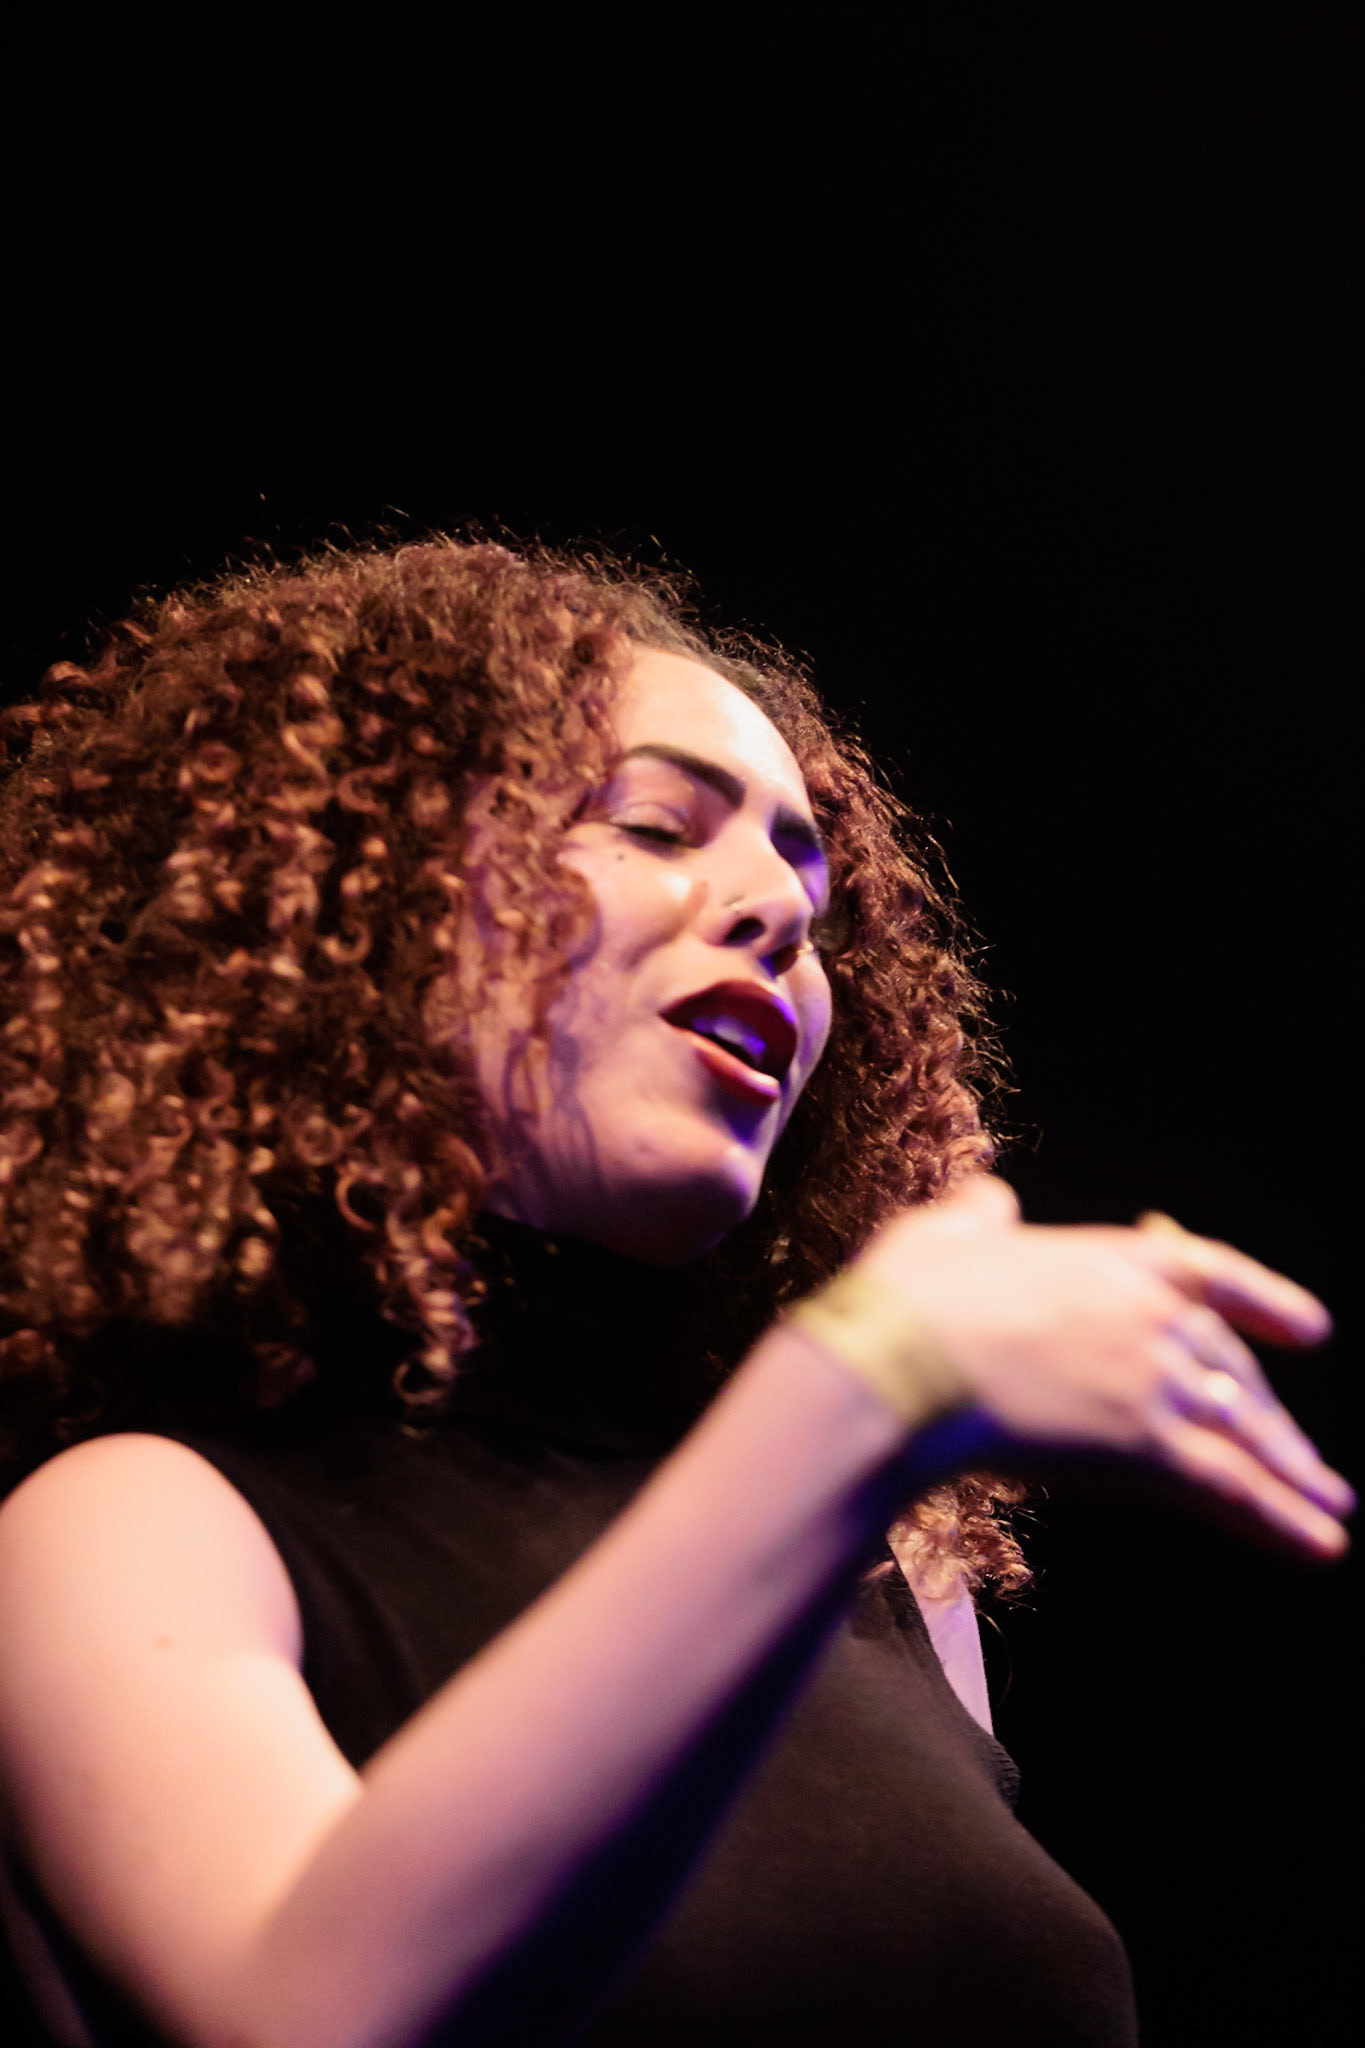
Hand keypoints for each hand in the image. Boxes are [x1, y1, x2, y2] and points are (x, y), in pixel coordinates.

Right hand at [849, 1177, 1353, 1558]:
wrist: (905, 1359)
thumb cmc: (910, 1298)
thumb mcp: (943, 1233)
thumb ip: (980, 1217)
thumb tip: (991, 1198)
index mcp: (1113, 1259)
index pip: (1211, 1274)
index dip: (1265, 1302)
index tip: (1310, 1328)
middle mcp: (1153, 1316)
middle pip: (1231, 1371)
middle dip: (1270, 1417)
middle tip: (1305, 1454)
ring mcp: (1156, 1382)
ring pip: (1243, 1432)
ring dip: (1292, 1472)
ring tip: (1333, 1504)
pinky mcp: (1146, 1449)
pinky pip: (1233, 1490)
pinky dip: (1284, 1520)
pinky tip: (1323, 1544)